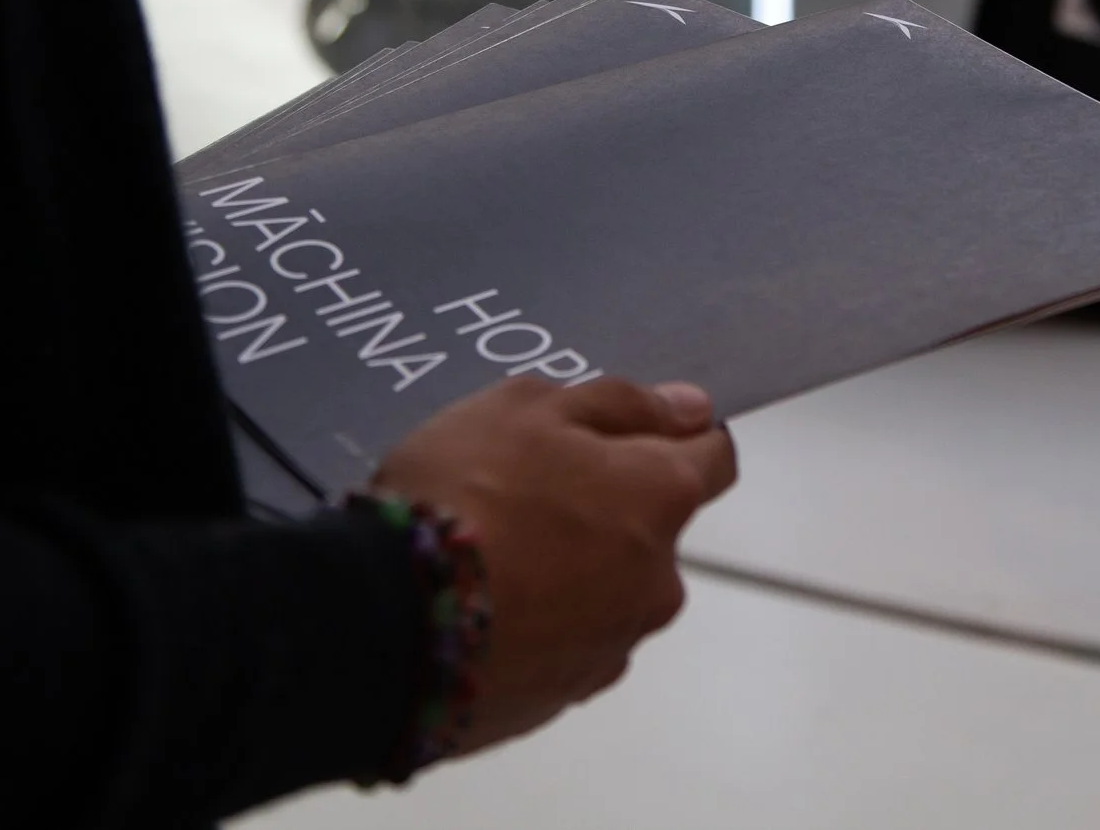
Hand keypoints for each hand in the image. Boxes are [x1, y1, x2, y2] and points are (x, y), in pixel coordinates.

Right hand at [372, 376, 736, 754]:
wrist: (385, 623)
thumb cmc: (461, 495)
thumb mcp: (527, 406)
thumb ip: (621, 403)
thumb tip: (688, 409)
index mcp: (661, 495)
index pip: (714, 458)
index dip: (678, 438)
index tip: (633, 434)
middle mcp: (658, 578)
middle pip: (654, 531)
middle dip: (610, 510)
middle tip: (527, 492)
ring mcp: (614, 645)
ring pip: (610, 592)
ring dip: (573, 572)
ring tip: (491, 554)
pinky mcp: (566, 696)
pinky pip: (567, 645)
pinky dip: (541, 625)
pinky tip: (482, 606)